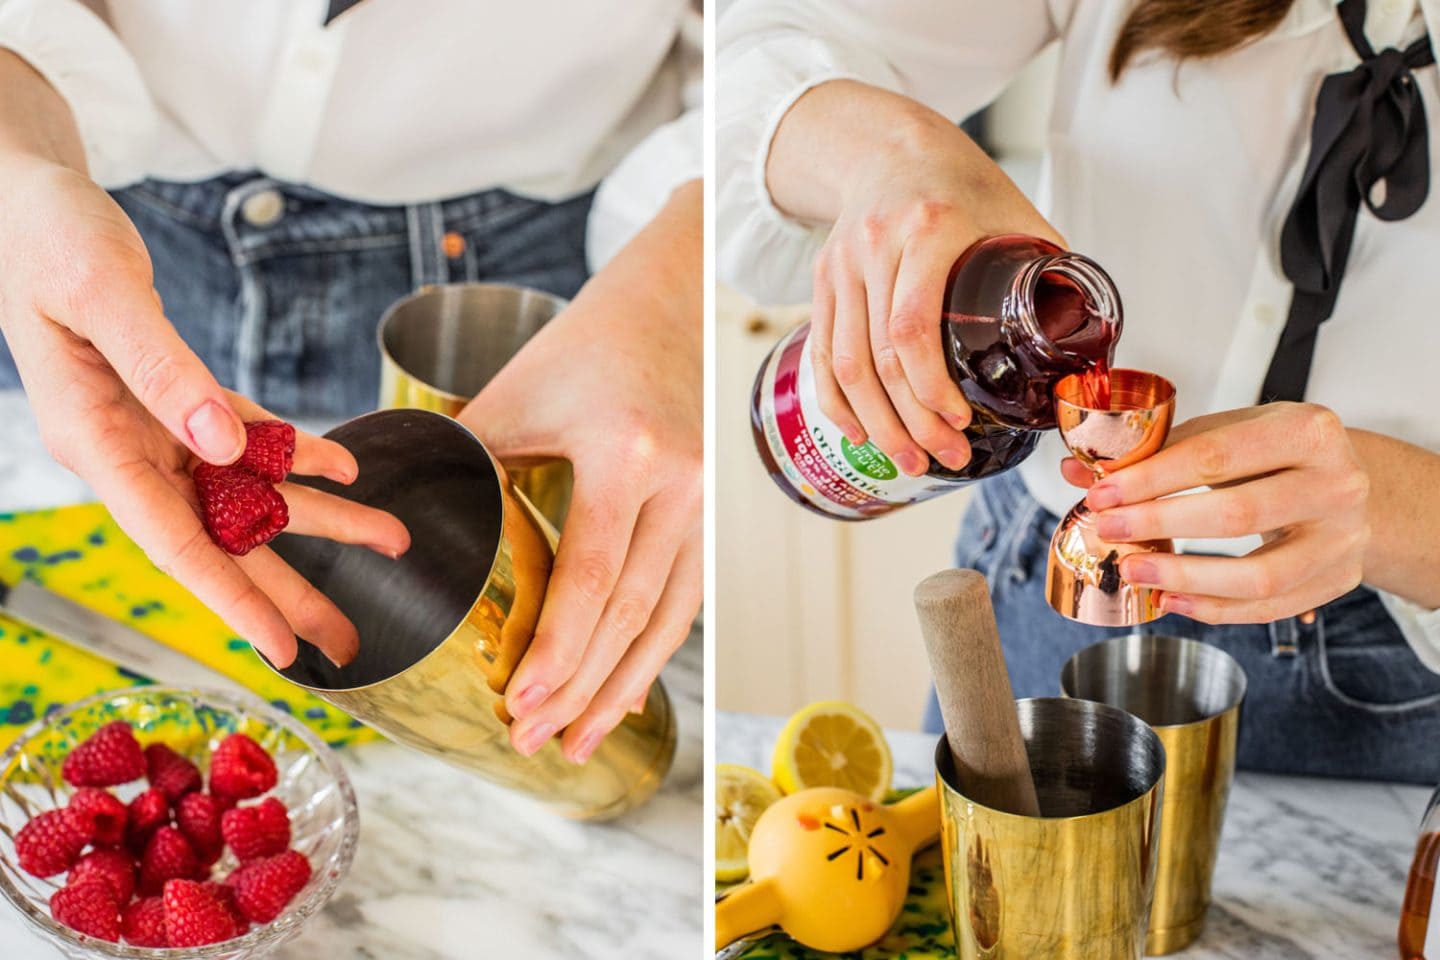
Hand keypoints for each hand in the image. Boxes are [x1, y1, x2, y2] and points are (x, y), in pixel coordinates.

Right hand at [0, 156, 409, 666]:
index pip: (175, 543)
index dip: (233, 600)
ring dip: (319, 518)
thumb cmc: (50, 235)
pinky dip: (295, 454)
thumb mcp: (102, 295)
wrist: (30, 196)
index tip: (283, 649)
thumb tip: (226, 443)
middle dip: (288, 590)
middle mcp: (126, 447)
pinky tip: (345, 468)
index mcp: (95, 439)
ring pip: (246, 493)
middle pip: (221, 539)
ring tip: (388, 540)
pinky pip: (247, 440)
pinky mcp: (174, 396)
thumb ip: (162, 371)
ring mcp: (152, 425)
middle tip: (351, 640)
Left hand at [458, 182, 701, 763]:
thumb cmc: (586, 341)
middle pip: (632, 613)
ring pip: (669, 620)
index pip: (593, 575)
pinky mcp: (712, 513)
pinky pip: (685, 599)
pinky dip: (651, 652)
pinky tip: (623, 691)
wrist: (672, 301)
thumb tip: (394, 525)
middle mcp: (682, 485)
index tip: (518, 706)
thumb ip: (462, 461)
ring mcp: (707, 502)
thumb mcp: (515, 393)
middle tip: (532, 743)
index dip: (558, 651)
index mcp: (628, 453)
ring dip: (622, 689)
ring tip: (578, 745)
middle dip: (580, 689)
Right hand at [768, 81, 1061, 475]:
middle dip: (909, 421)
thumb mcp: (1016, 215)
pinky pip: (821, 352)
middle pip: (877, 356)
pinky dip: (837, 400)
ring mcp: (841, 266)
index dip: (929, 385)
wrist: (891, 148)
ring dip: (875, 423)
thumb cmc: (962, 185)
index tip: (959, 420)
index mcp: (927, 228)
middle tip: (943, 458)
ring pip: (844, 363)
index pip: (912, 325)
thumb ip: (1048, 275)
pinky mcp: (822, 282)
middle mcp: (875, 247)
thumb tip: (1087, 345)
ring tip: (909, 460)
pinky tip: (859, 432)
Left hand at [1061, 402, 1369, 622]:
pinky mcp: (1337, 580)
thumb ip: (1154, 452)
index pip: (1216, 456)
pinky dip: (1214, 609)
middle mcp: (1338, 483)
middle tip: (1110, 530)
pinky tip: (1171, 598)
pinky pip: (1270, 608)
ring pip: (1260, 575)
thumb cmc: (1277, 454)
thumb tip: (1075, 471)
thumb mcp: (1225, 434)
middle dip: (1161, 524)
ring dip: (1186, 577)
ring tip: (1134, 571)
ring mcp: (1344, 538)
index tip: (1103, 493)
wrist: (1347, 484)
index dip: (1151, 478)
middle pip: (1237, 514)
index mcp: (1308, 430)